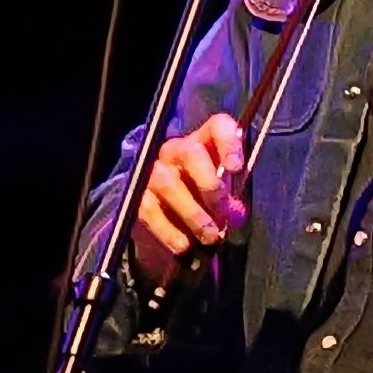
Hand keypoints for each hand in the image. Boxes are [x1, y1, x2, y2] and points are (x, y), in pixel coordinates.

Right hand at [130, 112, 247, 291]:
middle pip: (189, 152)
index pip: (217, 126)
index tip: (236, 168)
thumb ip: (231, 202)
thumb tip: (234, 215)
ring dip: (192, 212)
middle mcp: (175, 151)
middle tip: (223, 212)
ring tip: (209, 235)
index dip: (229, 143)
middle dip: (209, 183)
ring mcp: (152, 172)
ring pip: (167, 183)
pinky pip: (149, 210)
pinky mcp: (137, 196)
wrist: (164, 219)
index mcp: (203, 143)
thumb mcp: (222, 197)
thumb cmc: (200, 200)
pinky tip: (184, 245)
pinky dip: (169, 230)